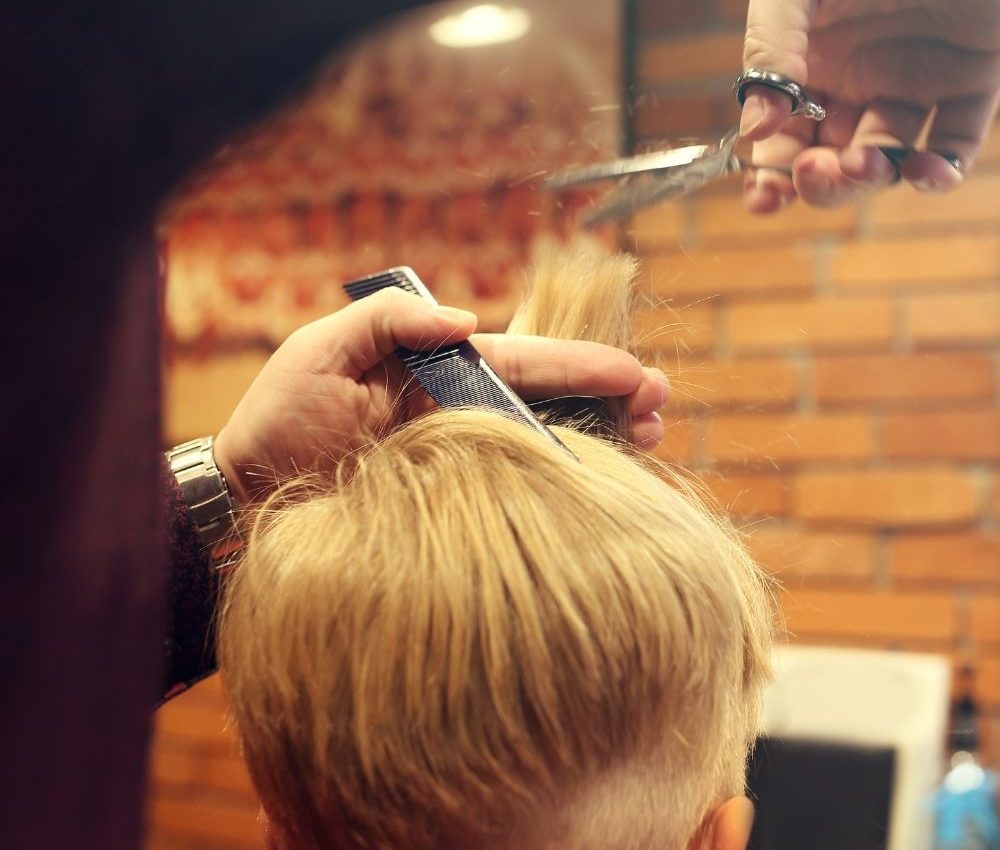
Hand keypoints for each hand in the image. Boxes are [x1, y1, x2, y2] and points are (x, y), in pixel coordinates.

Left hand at [213, 289, 670, 502]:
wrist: (247, 496)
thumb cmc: (278, 421)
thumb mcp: (320, 350)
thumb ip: (390, 321)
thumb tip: (469, 316)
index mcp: (434, 369)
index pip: (521, 360)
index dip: (578, 366)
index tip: (634, 373)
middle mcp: (455, 411)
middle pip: (546, 400)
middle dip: (607, 399)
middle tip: (661, 408)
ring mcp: (456, 457)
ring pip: (540, 442)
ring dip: (596, 440)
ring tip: (650, 442)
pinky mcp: (452, 500)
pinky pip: (515, 487)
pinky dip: (559, 485)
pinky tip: (598, 490)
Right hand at [740, 0, 999, 211]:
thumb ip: (771, 49)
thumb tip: (754, 129)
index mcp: (809, 63)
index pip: (782, 138)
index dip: (769, 176)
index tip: (764, 199)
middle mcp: (856, 81)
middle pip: (830, 161)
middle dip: (819, 182)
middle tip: (816, 171)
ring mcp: (913, 84)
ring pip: (885, 161)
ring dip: (869, 180)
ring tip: (860, 165)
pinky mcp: (971, 83)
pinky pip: (955, 145)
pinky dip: (941, 171)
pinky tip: (925, 169)